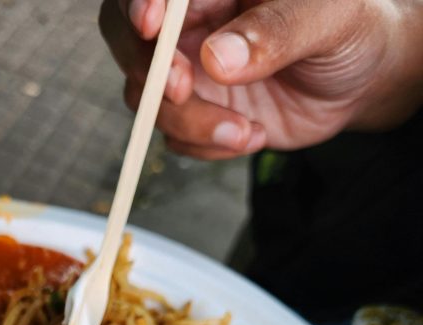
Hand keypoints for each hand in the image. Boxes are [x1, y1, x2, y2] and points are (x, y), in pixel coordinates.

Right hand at [99, 0, 422, 158]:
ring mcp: (188, 69)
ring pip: (147, 98)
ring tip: (246, 130)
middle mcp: (190, 23)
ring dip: (189, 123)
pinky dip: (207, 147)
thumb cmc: (350, 27)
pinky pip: (174, 137)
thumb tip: (219, 57)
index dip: (140, 4)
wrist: (361, 78)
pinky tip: (251, 135)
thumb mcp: (329, 17)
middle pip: (128, 40)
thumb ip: (275, 30)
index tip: (151, 26)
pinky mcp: (197, 112)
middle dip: (151, 71)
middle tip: (184, 88)